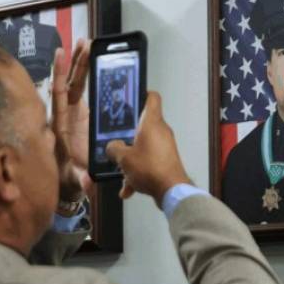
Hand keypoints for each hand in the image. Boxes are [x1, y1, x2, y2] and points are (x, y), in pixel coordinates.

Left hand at [51, 39, 92, 201]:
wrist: (69, 181)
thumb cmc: (68, 180)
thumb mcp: (74, 181)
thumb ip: (80, 181)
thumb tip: (87, 183)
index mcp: (59, 126)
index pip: (58, 96)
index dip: (59, 75)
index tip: (59, 55)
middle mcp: (63, 116)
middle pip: (67, 84)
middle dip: (74, 63)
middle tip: (82, 43)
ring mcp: (72, 114)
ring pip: (74, 84)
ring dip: (81, 64)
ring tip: (87, 43)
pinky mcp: (80, 115)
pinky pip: (82, 91)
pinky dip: (87, 75)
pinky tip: (92, 60)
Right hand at [106, 92, 190, 206]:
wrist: (171, 191)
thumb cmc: (148, 167)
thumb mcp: (124, 158)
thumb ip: (114, 148)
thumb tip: (112, 146)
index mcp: (151, 122)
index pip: (152, 97)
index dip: (141, 93)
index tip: (129, 97)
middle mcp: (161, 131)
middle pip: (143, 123)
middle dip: (127, 132)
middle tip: (114, 135)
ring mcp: (165, 146)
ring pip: (144, 146)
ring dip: (131, 158)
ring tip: (120, 170)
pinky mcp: (167, 160)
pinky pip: (149, 161)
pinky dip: (138, 172)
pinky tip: (128, 189)